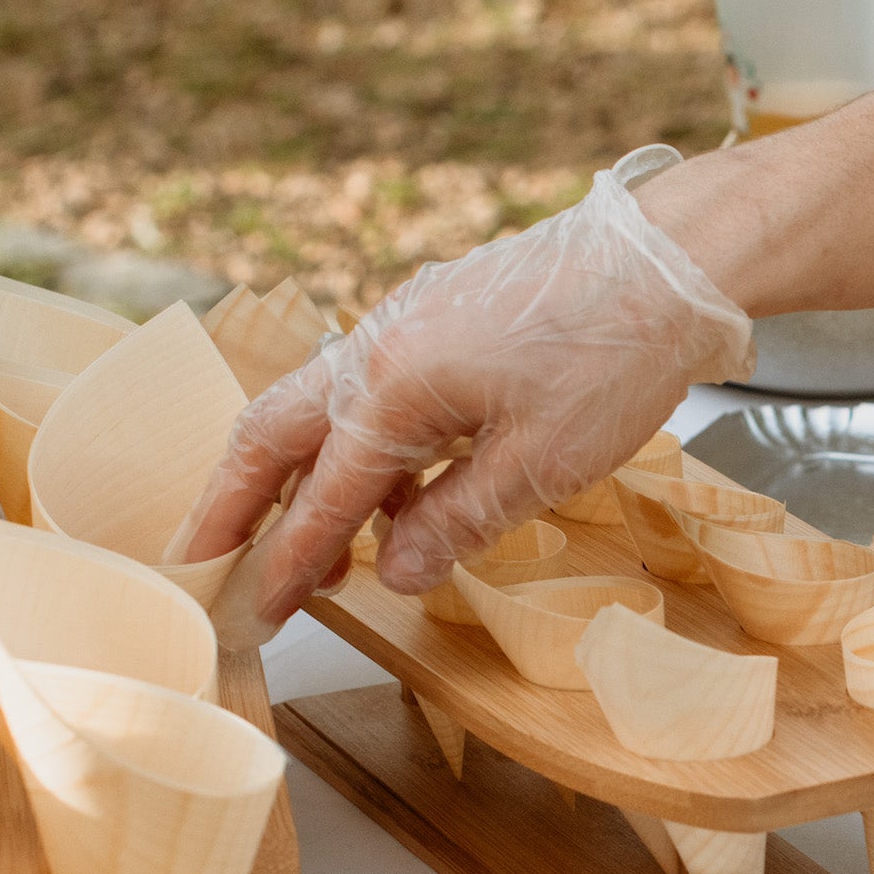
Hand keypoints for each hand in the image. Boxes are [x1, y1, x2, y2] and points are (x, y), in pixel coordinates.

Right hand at [184, 154, 752, 631]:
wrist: (669, 259)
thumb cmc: (615, 355)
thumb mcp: (541, 464)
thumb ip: (456, 521)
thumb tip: (394, 571)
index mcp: (392, 386)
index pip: (320, 496)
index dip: (285, 563)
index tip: (257, 614)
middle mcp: (377, 349)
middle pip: (272, 435)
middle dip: (233, 505)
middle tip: (204, 563)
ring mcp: (401, 326)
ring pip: (317, 412)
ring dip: (298, 480)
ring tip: (307, 554)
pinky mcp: (433, 321)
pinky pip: (369, 395)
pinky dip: (361, 451)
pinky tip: (395, 502)